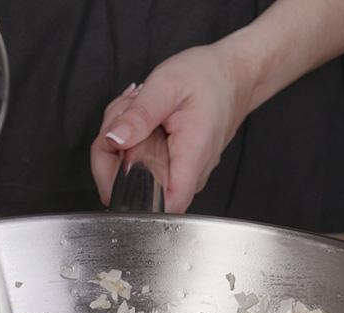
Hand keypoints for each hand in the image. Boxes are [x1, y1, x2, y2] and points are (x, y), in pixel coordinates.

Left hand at [91, 43, 255, 212]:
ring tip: (140, 109)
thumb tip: (113, 139)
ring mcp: (178, 174)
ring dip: (122, 138)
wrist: (230, 77)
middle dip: (114, 149)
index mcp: (190, 156)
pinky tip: (144, 119)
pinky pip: (138, 164)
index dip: (127, 192)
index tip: (119, 159)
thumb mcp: (167, 85)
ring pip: (129, 173)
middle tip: (128, 115)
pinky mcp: (171, 168)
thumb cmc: (208, 78)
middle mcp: (187, 174)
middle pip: (131, 185)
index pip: (161, 206)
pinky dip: (131, 139)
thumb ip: (139, 114)